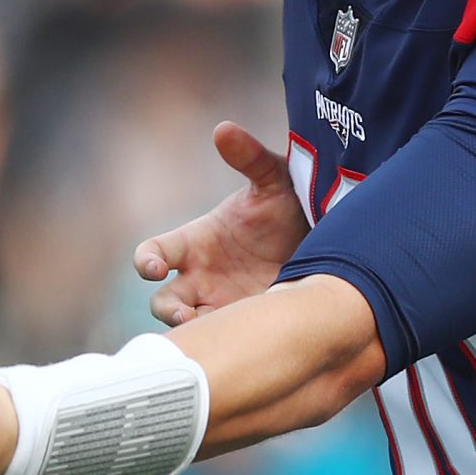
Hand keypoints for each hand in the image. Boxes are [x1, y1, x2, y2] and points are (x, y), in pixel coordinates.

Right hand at [134, 122, 309, 324]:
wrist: (329, 243)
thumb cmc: (291, 206)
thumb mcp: (274, 180)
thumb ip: (248, 157)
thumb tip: (223, 128)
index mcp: (196, 242)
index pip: (154, 253)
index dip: (146, 261)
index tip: (154, 267)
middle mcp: (200, 278)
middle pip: (162, 301)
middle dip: (168, 311)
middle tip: (184, 317)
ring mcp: (220, 305)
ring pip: (189, 329)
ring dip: (196, 335)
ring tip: (216, 335)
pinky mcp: (244, 326)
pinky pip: (224, 342)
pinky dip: (226, 345)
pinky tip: (246, 344)